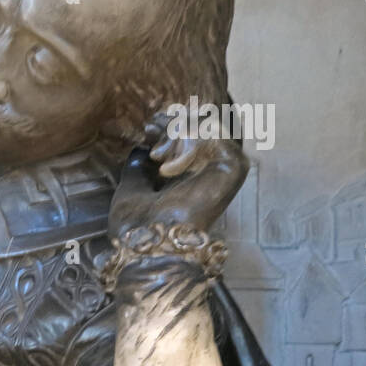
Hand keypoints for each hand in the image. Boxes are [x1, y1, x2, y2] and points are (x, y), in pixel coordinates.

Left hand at [109, 111, 247, 239]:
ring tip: (159, 156)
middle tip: (152, 131)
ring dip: (177, 132)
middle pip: (204, 123)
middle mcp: (212, 170)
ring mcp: (225, 168)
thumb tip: (141, 148)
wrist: (147, 243)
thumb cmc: (137, 226)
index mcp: (193, 176)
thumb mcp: (132, 187)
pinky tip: (169, 168)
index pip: (194, 134)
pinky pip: (214, 133)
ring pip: (209, 124)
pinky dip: (186, 143)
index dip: (172, 124)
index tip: (149, 128)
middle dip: (174, 122)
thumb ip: (140, 168)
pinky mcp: (233, 167)